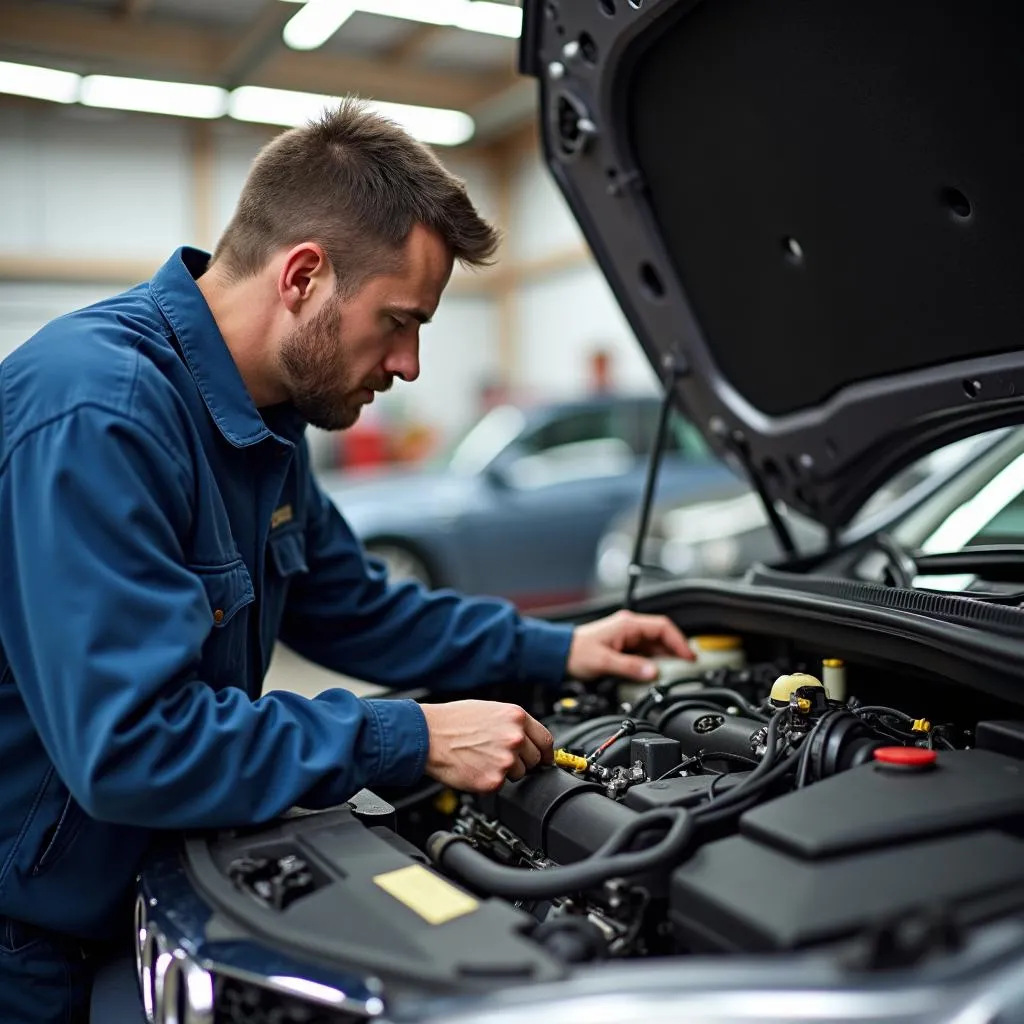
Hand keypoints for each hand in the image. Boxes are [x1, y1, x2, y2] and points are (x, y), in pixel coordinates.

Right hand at [420, 700, 553, 792]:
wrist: (428, 735)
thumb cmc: (453, 721)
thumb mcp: (490, 710)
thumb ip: (513, 724)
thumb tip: (528, 739)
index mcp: (516, 717)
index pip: (546, 740)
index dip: (545, 752)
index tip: (544, 758)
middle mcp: (515, 738)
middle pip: (534, 760)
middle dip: (521, 761)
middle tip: (498, 756)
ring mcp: (505, 760)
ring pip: (519, 775)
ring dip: (505, 772)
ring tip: (482, 759)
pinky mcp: (492, 781)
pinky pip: (501, 786)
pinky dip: (490, 781)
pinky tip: (475, 768)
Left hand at [567, 609, 694, 681]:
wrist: (558, 654)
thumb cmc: (576, 652)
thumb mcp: (604, 661)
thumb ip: (630, 667)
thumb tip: (653, 672)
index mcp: (628, 624)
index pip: (663, 627)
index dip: (679, 641)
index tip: (689, 656)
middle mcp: (629, 628)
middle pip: (662, 637)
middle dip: (676, 651)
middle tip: (688, 668)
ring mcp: (627, 638)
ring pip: (655, 646)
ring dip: (665, 659)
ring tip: (675, 673)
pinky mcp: (623, 648)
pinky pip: (645, 654)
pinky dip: (654, 663)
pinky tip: (656, 674)